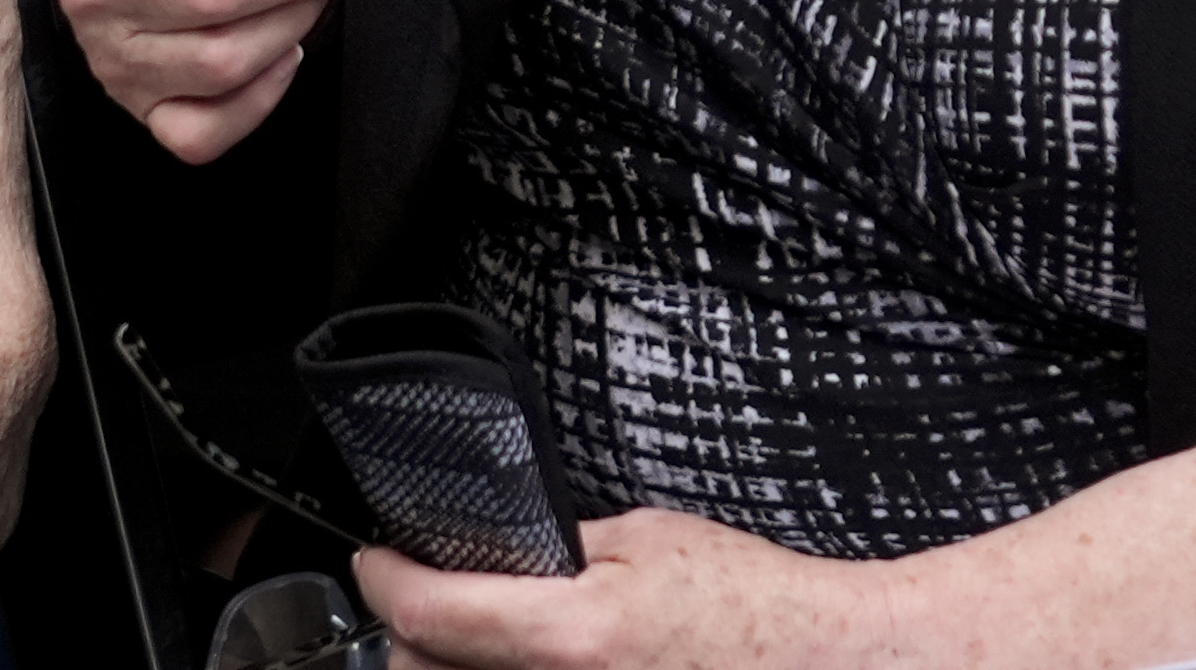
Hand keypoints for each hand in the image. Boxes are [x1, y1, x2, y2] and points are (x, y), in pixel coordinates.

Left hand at [363, 510, 871, 668]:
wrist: (816, 660)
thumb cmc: (748, 602)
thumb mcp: (644, 539)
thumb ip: (560, 549)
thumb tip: (498, 548)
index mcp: (573, 637)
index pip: (431, 614)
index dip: (387, 577)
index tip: (379, 559)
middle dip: (412, 634)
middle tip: (424, 596)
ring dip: (450, 668)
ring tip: (466, 637)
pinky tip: (514, 664)